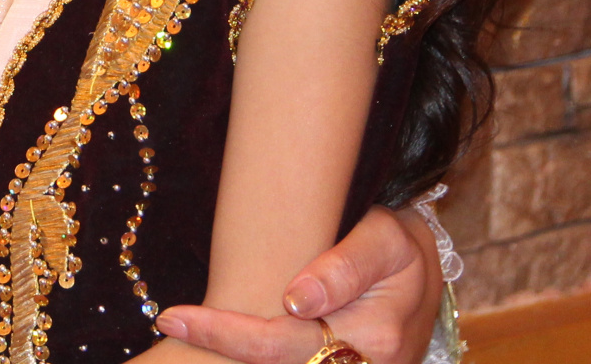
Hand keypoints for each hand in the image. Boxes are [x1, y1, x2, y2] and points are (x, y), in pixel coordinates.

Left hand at [154, 205, 440, 362]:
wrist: (424, 270)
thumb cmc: (398, 245)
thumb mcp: (385, 238)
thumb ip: (345, 267)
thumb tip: (298, 300)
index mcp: (375, 337)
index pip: (283, 343)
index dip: (227, 335)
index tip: (175, 316)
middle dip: (216, 347)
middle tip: (166, 321)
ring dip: (230, 357)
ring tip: (180, 334)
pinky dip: (253, 358)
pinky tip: (213, 344)